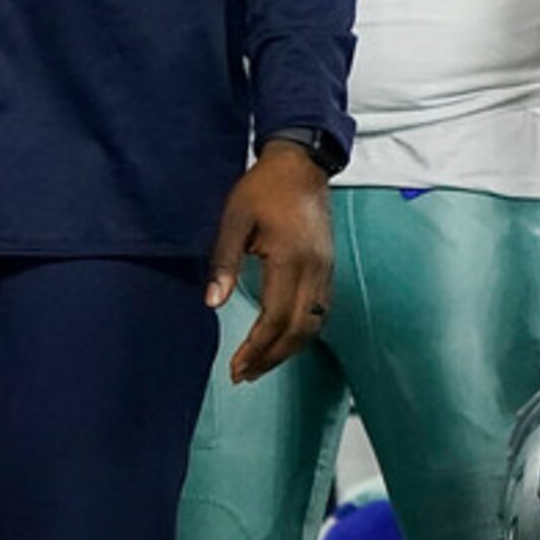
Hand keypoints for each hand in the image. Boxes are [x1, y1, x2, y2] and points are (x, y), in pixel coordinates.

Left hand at [206, 141, 334, 382]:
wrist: (301, 164)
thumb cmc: (264, 188)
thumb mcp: (234, 219)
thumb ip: (223, 262)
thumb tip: (211, 303)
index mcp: (291, 259)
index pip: (276, 318)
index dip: (257, 348)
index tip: (236, 366)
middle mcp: (314, 270)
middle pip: (297, 330)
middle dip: (270, 358)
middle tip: (244, 374)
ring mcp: (325, 270)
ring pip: (313, 325)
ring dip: (288, 350)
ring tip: (260, 365)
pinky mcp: (328, 267)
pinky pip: (320, 311)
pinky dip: (302, 332)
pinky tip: (284, 339)